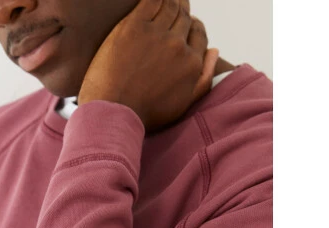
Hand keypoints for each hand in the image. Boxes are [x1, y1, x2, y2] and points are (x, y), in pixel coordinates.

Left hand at [77, 0, 218, 132]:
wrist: (114, 113)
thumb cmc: (145, 114)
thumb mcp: (182, 105)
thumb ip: (203, 79)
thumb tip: (215, 51)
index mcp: (192, 64)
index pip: (198, 34)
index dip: (192, 28)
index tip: (183, 28)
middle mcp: (178, 46)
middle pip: (185, 18)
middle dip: (181, 13)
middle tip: (174, 10)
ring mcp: (157, 34)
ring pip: (171, 6)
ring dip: (170, 1)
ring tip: (165, 1)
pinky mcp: (135, 26)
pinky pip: (151, 0)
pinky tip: (151, 0)